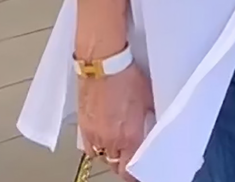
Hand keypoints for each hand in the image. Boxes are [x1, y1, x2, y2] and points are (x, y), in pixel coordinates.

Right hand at [79, 62, 153, 180]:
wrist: (103, 64)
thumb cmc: (126, 75)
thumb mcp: (148, 97)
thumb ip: (148, 117)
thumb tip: (152, 125)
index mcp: (129, 136)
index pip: (129, 170)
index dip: (134, 175)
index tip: (139, 174)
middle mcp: (110, 140)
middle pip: (115, 164)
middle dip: (123, 162)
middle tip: (130, 154)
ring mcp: (93, 134)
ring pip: (101, 155)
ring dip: (110, 152)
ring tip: (117, 142)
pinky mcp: (82, 126)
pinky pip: (89, 145)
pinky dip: (96, 143)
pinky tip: (103, 133)